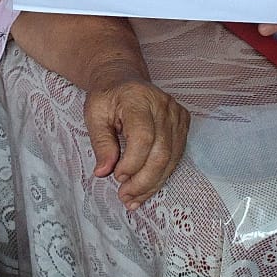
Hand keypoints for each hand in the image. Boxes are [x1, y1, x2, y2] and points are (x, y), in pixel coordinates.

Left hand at [82, 73, 189, 209]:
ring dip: (153, 183)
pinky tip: (146, 188)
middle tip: (125, 196)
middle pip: (161, 152)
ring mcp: (177, 113)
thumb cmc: (107, 96)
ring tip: (133, 198)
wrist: (123, 78)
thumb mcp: (94, 115)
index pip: (143, 137)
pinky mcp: (183, 123)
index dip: (132, 163)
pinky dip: (161, 175)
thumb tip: (103, 172)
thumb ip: (100, 143)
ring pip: (171, 158)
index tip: (116, 176)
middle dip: (143, 180)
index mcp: (138, 98)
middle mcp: (163, 105)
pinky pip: (176, 155)